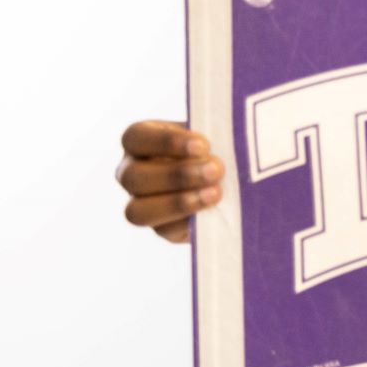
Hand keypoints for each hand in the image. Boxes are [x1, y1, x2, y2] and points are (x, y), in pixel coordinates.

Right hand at [116, 120, 225, 243]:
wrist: (235, 177)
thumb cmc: (221, 145)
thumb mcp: (215, 135)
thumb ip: (212, 139)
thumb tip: (217, 152)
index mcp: (140, 141)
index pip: (137, 137)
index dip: (166, 141)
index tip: (203, 145)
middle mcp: (131, 172)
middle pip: (133, 177)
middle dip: (176, 175)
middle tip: (215, 171)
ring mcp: (140, 203)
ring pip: (138, 211)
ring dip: (178, 203)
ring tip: (215, 194)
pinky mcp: (161, 227)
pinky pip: (164, 230)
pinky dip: (189, 222)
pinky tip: (213, 213)